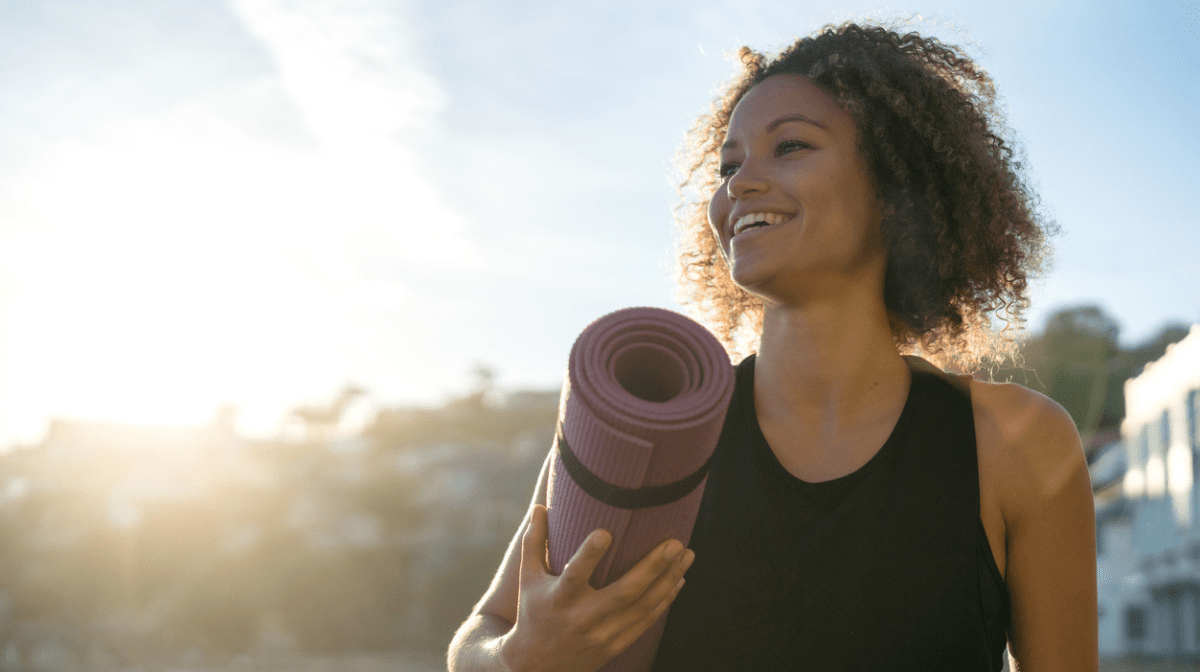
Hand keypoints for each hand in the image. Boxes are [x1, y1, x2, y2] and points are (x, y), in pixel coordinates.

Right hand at [498, 504, 694, 671]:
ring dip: (669, 580)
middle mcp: (583, 618)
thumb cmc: (533, 614)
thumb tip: (541, 506)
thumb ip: (535, 542)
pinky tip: (679, 580)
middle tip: (675, 543)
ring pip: (643, 607)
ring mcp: (602, 635)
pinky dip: (665, 601)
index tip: (606, 531)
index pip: (575, 574)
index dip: (589, 555)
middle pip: (624, 592)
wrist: (537, 667)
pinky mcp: (615, 645)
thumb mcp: (528, 579)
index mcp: (559, 598)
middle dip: (653, 567)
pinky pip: (647, 621)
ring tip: (687, 555)